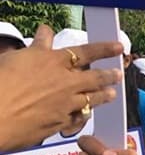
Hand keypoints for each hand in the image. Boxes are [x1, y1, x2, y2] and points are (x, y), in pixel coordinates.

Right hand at [0, 25, 121, 151]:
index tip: (119, 47)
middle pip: (95, 77)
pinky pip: (79, 118)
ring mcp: (65, 103)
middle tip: (118, 73)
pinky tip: (87, 114)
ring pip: (92, 98)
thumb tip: (46, 31)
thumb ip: (37, 46)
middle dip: (110, 75)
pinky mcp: (60, 122)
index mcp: (53, 61)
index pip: (87, 51)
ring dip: (104, 95)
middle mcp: (65, 82)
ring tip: (112, 94)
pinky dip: (84, 115)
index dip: (105, 49)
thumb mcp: (16, 57)